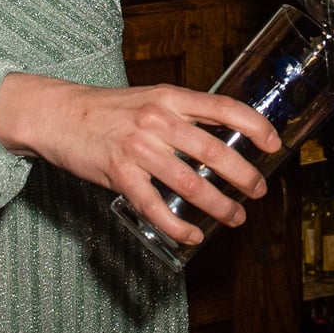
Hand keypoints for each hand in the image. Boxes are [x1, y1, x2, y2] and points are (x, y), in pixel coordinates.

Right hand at [0, 73, 280, 245]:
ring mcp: (138, 147)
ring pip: (190, 183)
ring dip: (219, 205)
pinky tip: (192, 235)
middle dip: (244, 176)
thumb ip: (180, 116)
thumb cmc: (107, 109)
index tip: (275, 142)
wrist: (58, 113)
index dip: (255, 124)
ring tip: (234, 217)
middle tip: (258, 190)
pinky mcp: (118, 173)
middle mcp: (157, 119)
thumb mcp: (149, 99)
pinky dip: (177, 225)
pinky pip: (155, 206)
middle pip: (214, 151)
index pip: (223, 107)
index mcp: (169, 97)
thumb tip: (220, 139)